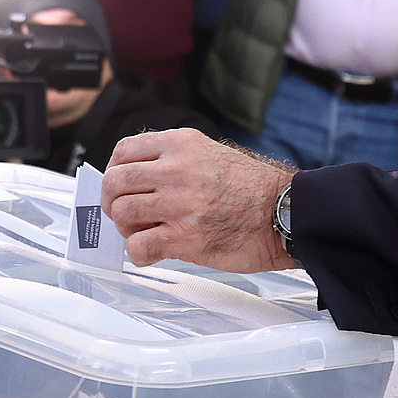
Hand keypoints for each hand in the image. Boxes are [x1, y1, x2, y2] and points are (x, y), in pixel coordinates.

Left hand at [102, 129, 296, 271]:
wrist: (283, 213)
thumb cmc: (253, 188)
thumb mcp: (210, 153)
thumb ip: (175, 159)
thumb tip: (140, 176)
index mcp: (180, 144)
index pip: (124, 151)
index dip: (115, 171)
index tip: (121, 185)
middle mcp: (175, 169)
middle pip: (115, 181)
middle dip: (113, 201)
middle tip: (124, 213)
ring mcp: (178, 203)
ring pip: (122, 212)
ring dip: (127, 227)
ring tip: (142, 233)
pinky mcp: (183, 236)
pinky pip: (138, 246)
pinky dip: (139, 253)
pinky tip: (152, 252)